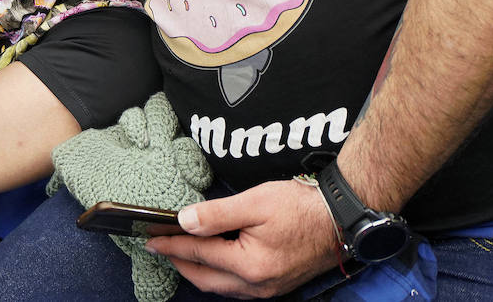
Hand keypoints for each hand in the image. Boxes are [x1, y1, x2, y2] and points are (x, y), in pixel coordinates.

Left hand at [146, 179, 341, 298]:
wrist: (342, 218)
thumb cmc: (301, 207)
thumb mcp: (254, 202)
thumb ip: (216, 215)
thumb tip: (183, 222)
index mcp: (249, 266)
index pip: (198, 254)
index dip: (171, 245)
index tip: (150, 239)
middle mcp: (258, 285)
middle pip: (206, 279)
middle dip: (180, 263)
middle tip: (160, 247)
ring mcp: (269, 289)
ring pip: (221, 287)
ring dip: (198, 271)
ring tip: (180, 253)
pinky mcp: (277, 285)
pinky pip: (237, 288)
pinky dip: (218, 275)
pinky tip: (213, 261)